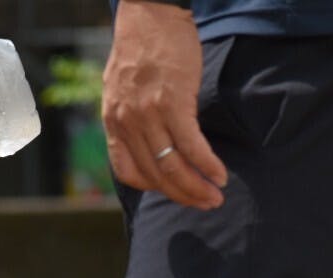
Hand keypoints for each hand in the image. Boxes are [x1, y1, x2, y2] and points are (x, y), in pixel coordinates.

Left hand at [101, 0, 226, 208]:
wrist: (150, 16)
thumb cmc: (141, 50)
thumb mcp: (121, 90)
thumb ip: (129, 118)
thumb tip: (144, 139)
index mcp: (113, 123)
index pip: (128, 171)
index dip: (153, 187)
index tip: (173, 190)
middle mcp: (127, 124)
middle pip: (154, 174)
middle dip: (182, 195)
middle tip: (204, 204)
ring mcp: (149, 115)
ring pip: (172, 165)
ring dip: (197, 187)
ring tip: (215, 196)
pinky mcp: (173, 104)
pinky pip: (191, 145)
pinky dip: (206, 165)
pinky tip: (219, 175)